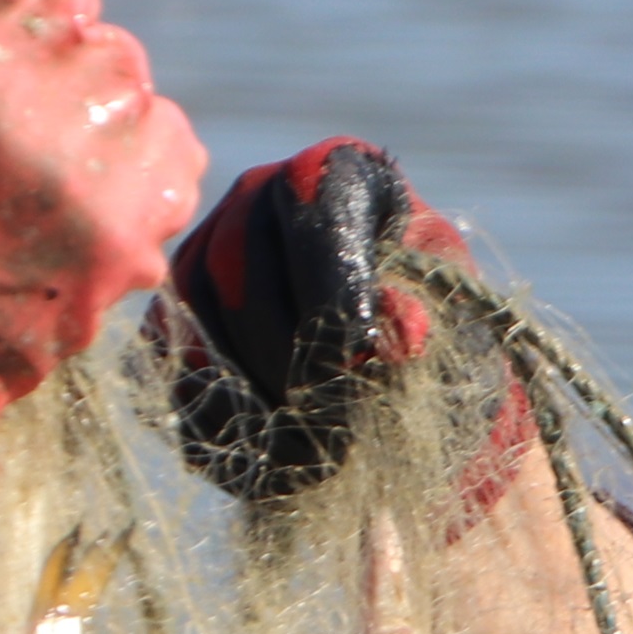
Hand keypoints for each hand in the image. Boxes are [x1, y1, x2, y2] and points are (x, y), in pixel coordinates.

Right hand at [162, 138, 474, 503]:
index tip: (361, 362)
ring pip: (199, 324)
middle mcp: (257, 195)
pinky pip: (171, 366)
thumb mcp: (461, 325)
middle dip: (291, 362)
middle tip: (339, 427)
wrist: (407, 380)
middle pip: (242, 273)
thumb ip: (433, 323)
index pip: (315, 212)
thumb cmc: (445, 337)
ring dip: (255, 400)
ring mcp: (204, 250)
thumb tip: (404, 334)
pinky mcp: (174, 314)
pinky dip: (223, 421)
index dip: (332, 292)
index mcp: (340, 174)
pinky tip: (275, 459)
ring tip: (317, 454)